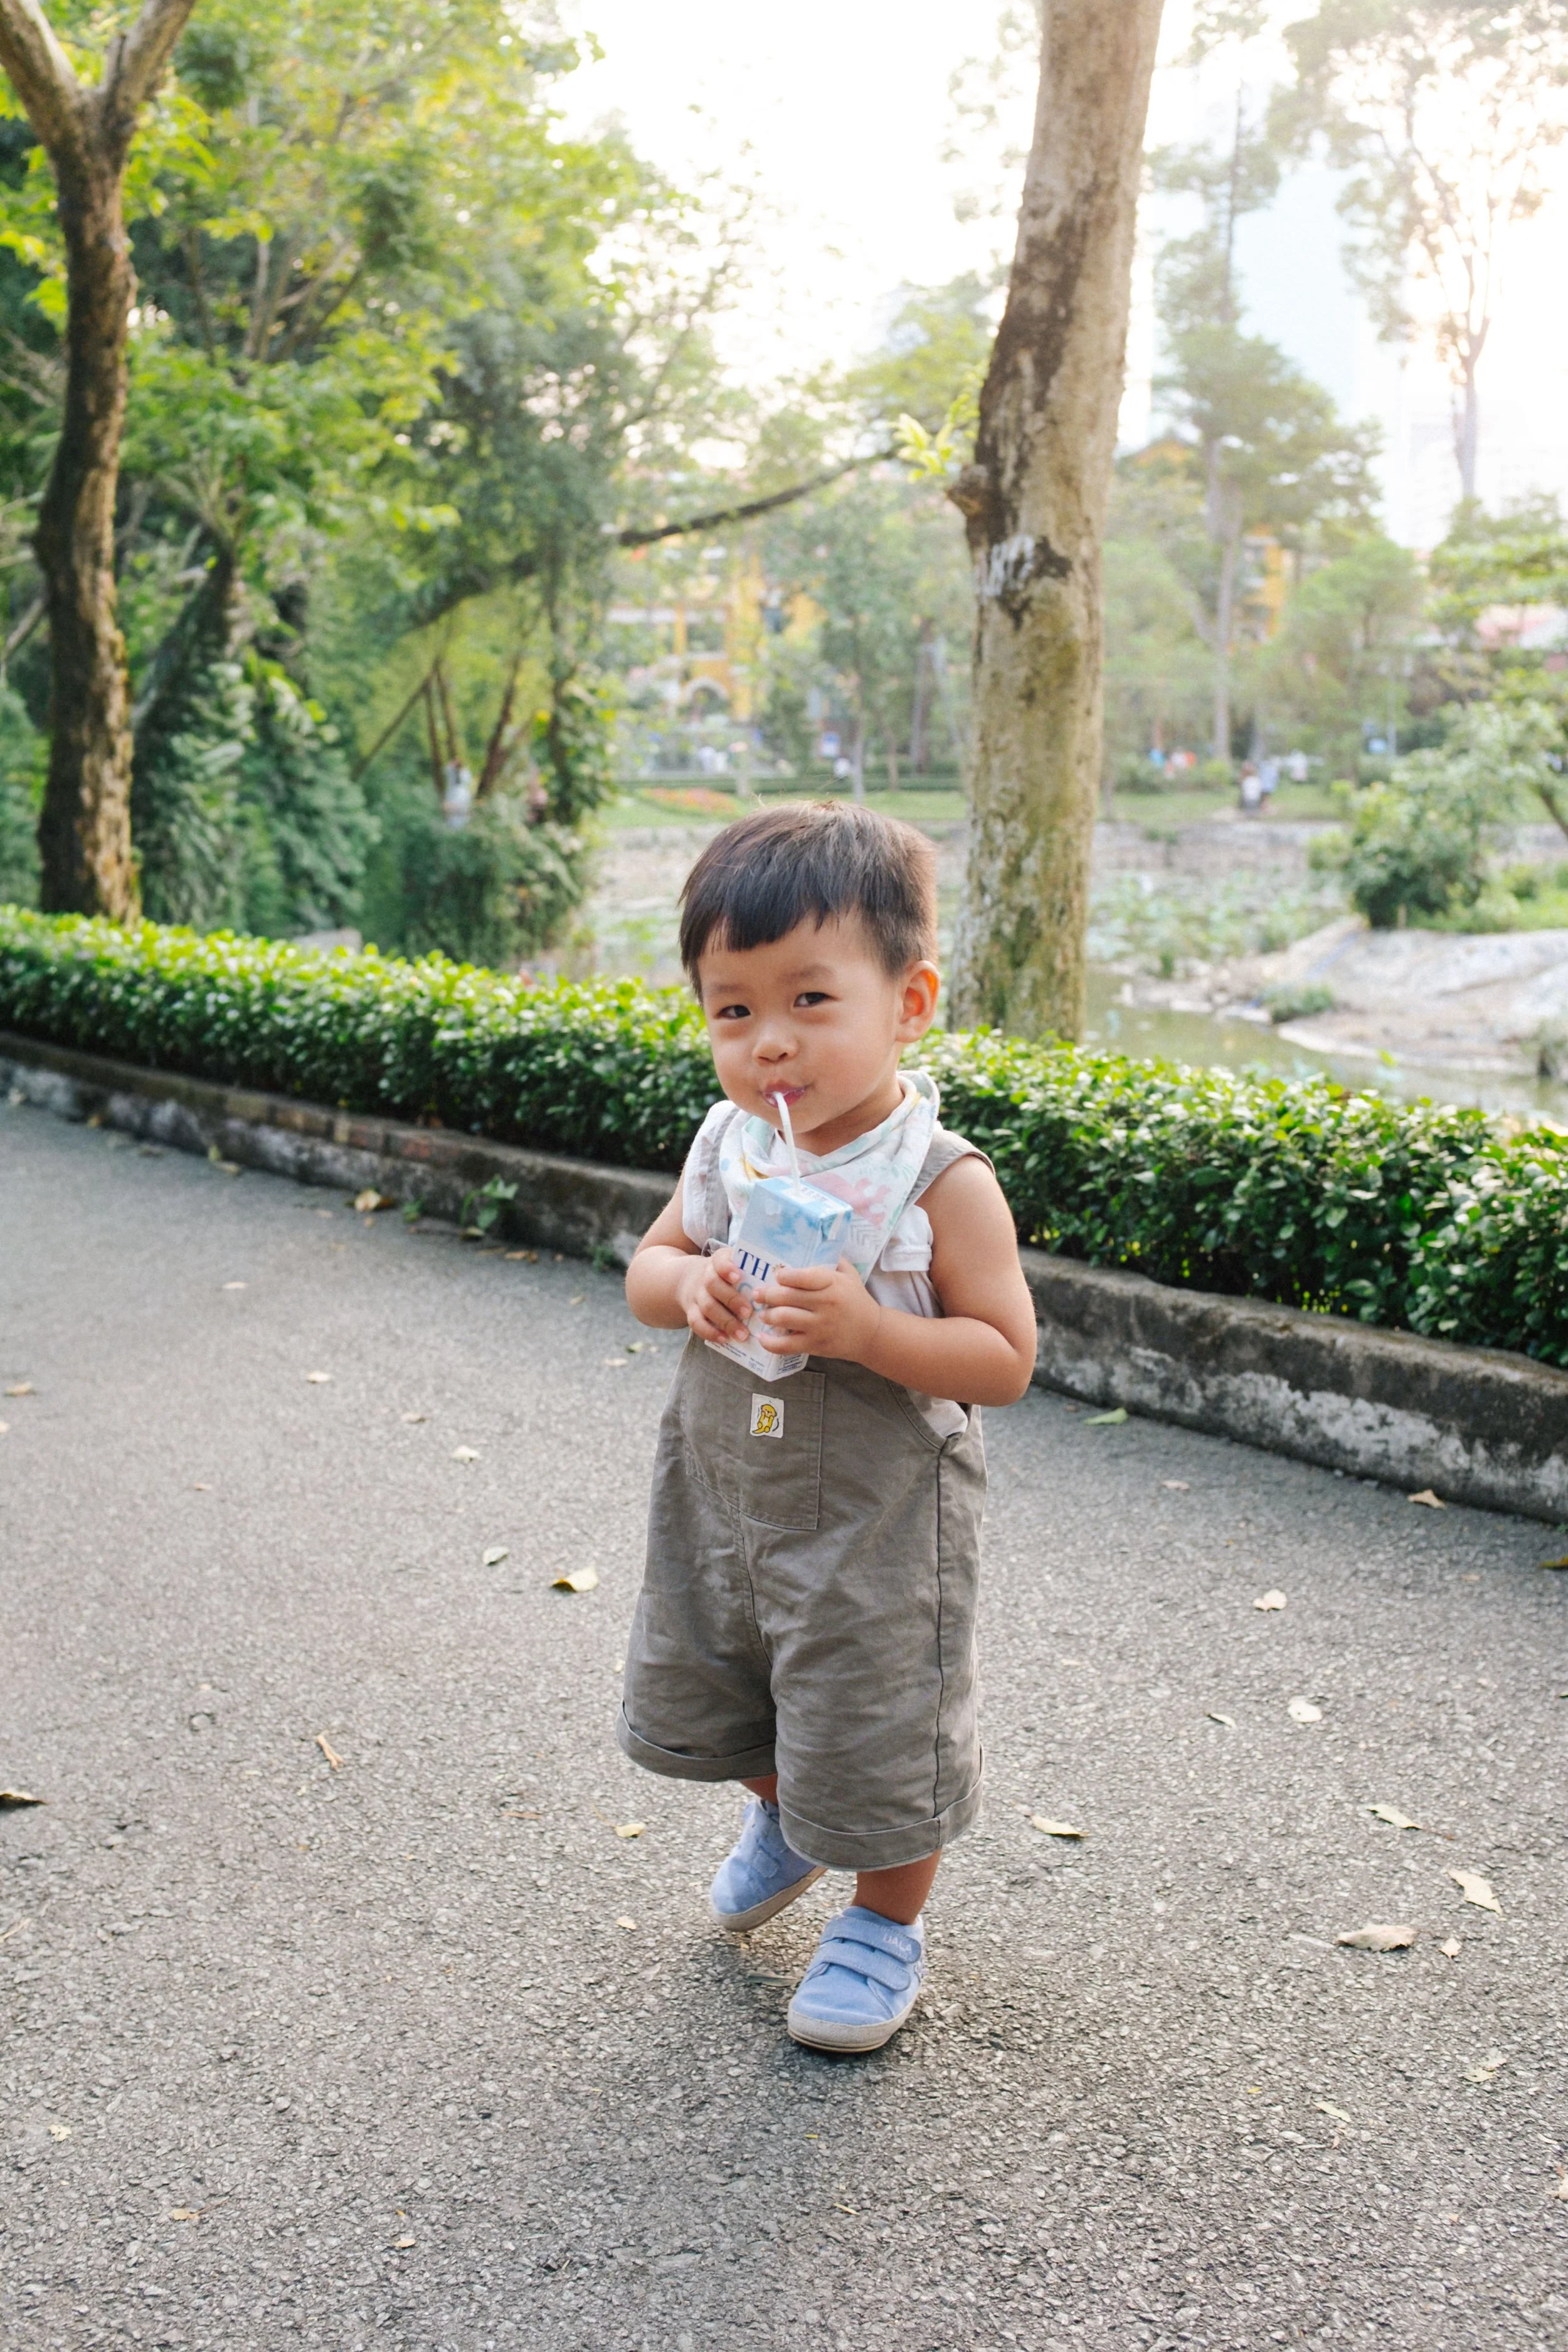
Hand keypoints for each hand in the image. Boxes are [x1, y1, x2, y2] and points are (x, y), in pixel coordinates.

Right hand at [677, 1247, 751, 1343]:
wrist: (689, 1280)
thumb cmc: (723, 1275)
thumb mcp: (732, 1265)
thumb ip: (752, 1270)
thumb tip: (784, 1278)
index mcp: (718, 1262)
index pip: (719, 1260)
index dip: (727, 1268)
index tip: (738, 1277)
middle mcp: (705, 1277)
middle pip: (713, 1285)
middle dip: (732, 1299)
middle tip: (749, 1312)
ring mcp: (696, 1295)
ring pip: (707, 1306)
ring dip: (726, 1321)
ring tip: (743, 1335)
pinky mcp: (691, 1311)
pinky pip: (696, 1323)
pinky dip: (710, 1332)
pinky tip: (725, 1340)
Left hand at [753, 1258, 880, 1363]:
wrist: (872, 1333)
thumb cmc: (856, 1300)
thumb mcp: (849, 1274)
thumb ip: (831, 1259)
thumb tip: (811, 1240)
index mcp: (833, 1283)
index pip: (804, 1276)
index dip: (784, 1275)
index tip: (777, 1275)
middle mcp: (826, 1304)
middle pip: (787, 1297)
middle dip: (767, 1294)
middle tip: (757, 1293)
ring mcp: (820, 1326)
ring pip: (784, 1318)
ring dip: (767, 1315)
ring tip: (762, 1313)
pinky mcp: (815, 1345)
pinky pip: (787, 1345)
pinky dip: (770, 1343)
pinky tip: (762, 1337)